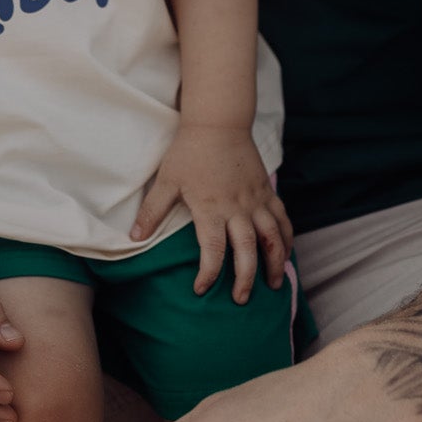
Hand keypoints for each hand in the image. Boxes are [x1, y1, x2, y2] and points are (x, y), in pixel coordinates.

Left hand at [132, 124, 292, 301]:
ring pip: (272, 238)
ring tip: (273, 284)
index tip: (201, 289)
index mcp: (211, 208)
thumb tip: (134, 237)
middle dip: (246, 278)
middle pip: (248, 250)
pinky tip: (286, 252)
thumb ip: (152, 211)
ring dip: (275, 262)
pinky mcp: (267, 191)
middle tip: (241, 299)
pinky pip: (282, 219)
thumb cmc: (189, 151)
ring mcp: (256, 200)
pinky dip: (287, 238)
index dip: (208, 274)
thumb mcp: (166, 180)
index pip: (214, 250)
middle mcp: (237, 208)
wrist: (219, 121)